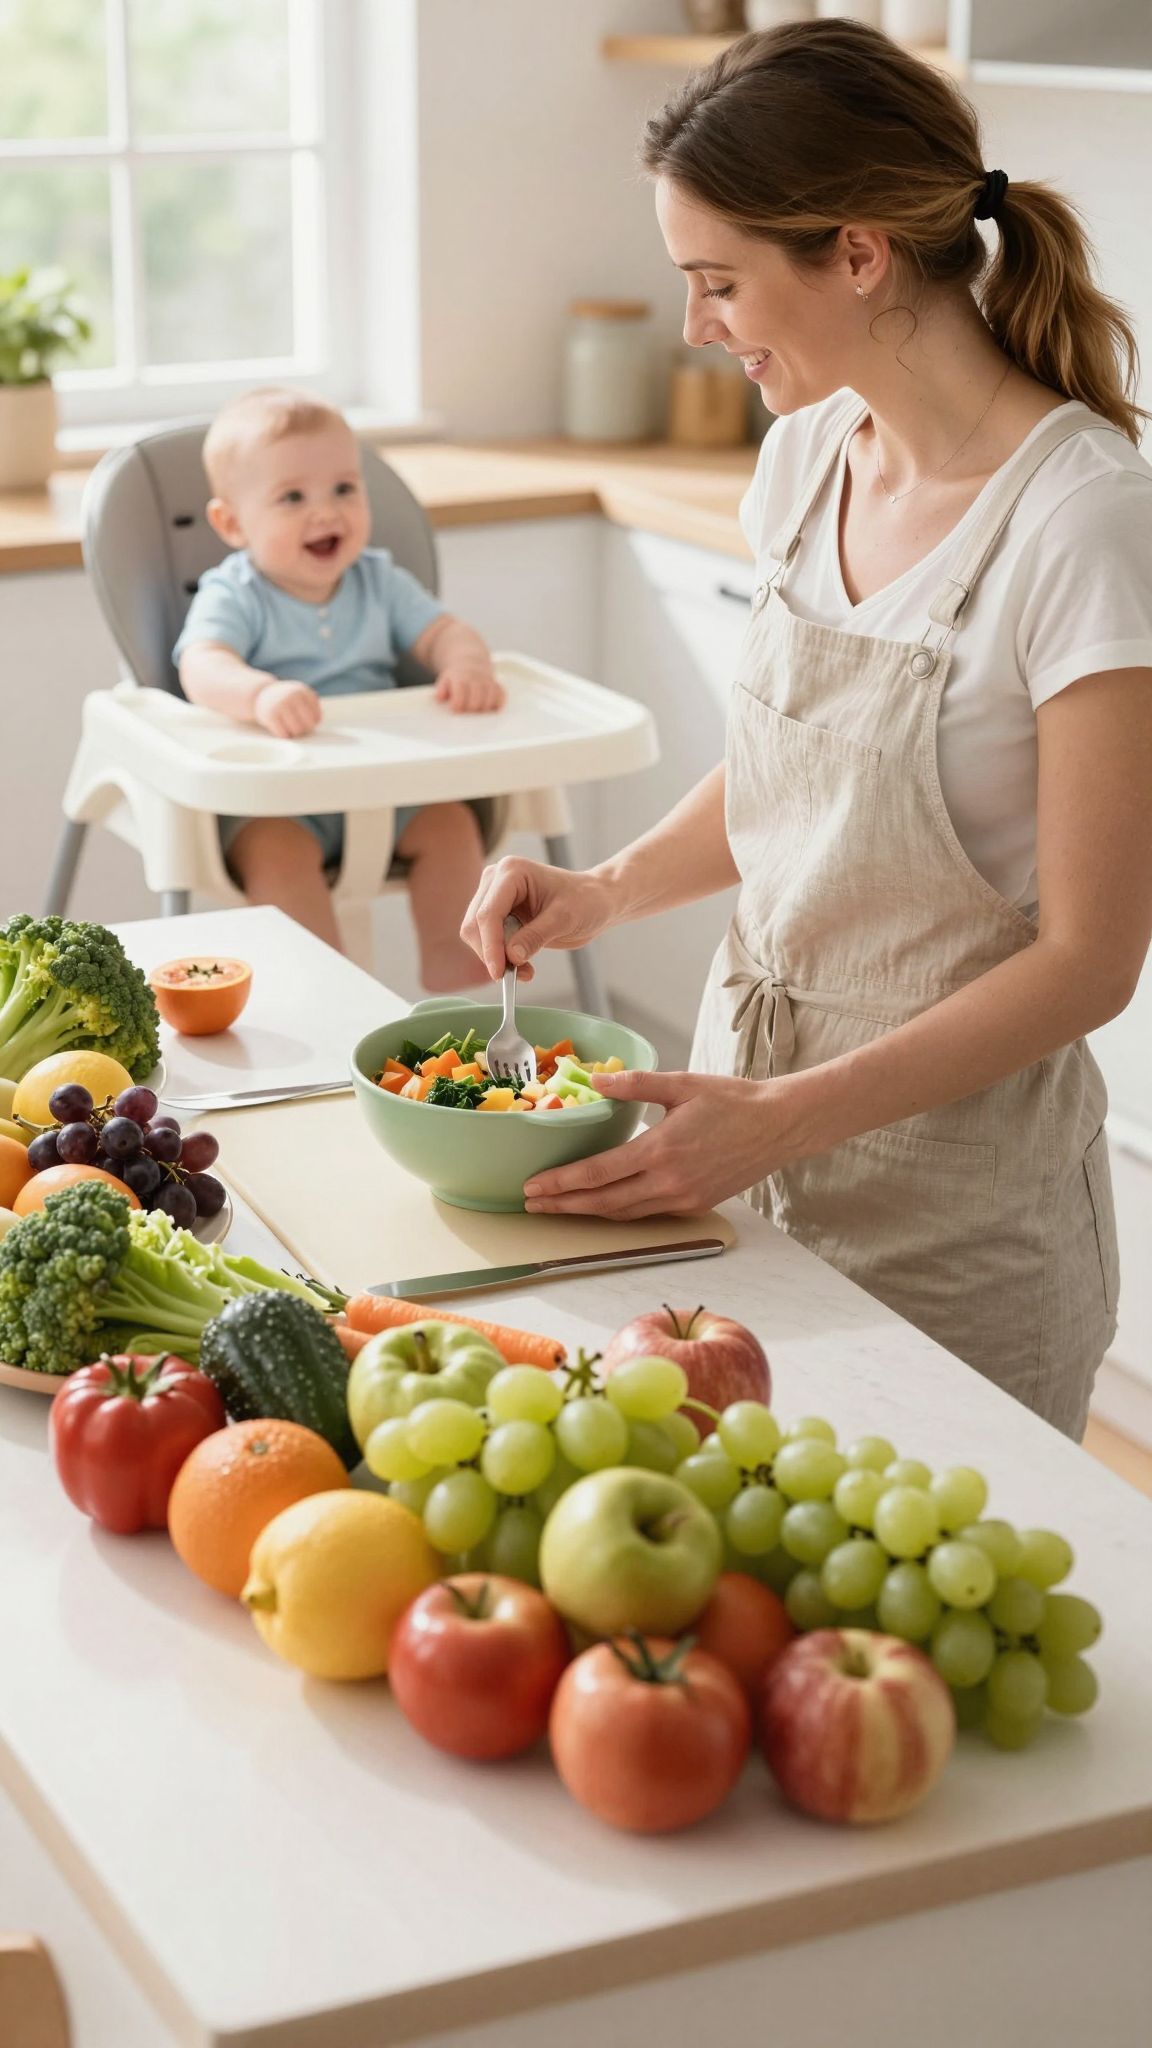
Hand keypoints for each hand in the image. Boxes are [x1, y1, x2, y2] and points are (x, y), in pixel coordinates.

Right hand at [253, 679, 322, 737]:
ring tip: (289, 727)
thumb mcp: (299, 696)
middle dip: (304, 729)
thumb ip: (311, 707)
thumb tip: (316, 723)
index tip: (306, 720)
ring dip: (294, 733)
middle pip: (308, 725)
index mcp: (302, 690)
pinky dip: (284, 735)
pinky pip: (284, 734)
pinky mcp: (270, 715)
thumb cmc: (285, 700)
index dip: (313, 723)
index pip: (317, 716)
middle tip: (297, 726)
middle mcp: (292, 695)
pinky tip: (280, 728)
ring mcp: (281, 704)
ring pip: (297, 731)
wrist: (260, 694)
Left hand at [433, 659, 505, 712]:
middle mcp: (476, 679)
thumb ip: (441, 689)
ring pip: (491, 699)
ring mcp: (488, 682)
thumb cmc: (456, 677)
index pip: (460, 694)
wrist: (471, 662)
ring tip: (477, 710)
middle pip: (476, 700)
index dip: (457, 704)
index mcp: (461, 678)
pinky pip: (502, 696)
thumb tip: (439, 697)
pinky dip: (498, 704)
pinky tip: (490, 708)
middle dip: (471, 709)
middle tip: (466, 710)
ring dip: (484, 708)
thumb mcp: (445, 680)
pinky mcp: (498, 686)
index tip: (455, 708)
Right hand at [460, 854, 615, 981]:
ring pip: (477, 935)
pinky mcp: (498, 913)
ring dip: (497, 958)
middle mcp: (496, 880)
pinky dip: (500, 956)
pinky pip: (488, 940)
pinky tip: (523, 964)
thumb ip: (536, 936)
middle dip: (493, 954)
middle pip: (475, 925)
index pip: (489, 913)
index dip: (491, 946)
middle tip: (518, 975)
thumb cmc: (586, 900)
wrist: (595, 901)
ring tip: (526, 970)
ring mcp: (494, 896)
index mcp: (512, 872)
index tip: (500, 973)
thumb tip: (511, 956)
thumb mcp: (565, 919)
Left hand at [522, 1069, 799, 1218]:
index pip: (598, 1174)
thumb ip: (635, 1085)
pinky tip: (603, 1205)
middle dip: (564, 1205)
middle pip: (603, 1203)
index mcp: (661, 1149)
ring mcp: (683, 1198)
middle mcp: (669, 1182)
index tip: (534, 1186)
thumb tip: (596, 1081)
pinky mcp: (696, 1205)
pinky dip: (620, 1211)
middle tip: (531, 1204)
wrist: (779, 1126)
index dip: (561, 1183)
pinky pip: (647, 1213)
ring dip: (588, 1213)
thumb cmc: (733, 1100)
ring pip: (624, 1213)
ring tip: (559, 1208)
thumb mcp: (681, 1083)